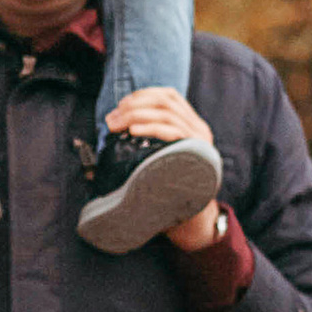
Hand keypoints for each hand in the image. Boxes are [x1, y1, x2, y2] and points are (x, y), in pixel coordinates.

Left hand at [104, 85, 223, 250]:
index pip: (170, 96)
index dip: (143, 95)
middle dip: (133, 106)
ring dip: (136, 116)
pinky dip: (150, 128)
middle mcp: (200, 129)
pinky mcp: (197, 154)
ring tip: (116, 126)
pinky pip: (173, 132)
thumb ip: (148, 141)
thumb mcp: (160, 157)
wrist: (192, 217)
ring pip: (166, 114)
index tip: (121, 105)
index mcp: (193, 125)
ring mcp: (200, 141)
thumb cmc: (169, 186)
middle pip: (165, 103)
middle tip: (111, 119)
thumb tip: (112, 131)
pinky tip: (133, 131)